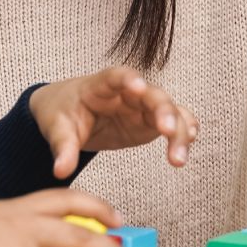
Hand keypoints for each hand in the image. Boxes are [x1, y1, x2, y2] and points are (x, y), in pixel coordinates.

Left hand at [29, 66, 199, 178]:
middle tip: (167, 130)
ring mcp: (142, 106)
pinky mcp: (150, 122)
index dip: (128, 79)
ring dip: (178, 130)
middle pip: (152, 94)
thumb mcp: (57, 129)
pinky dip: (183, 129)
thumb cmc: (62, 112)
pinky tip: (190, 141)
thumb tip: (61, 170)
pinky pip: (173, 122)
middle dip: (163, 110)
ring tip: (178, 158)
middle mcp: (128, 92)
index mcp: (101, 85)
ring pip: (168, 111)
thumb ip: (63, 148)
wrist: (68, 113)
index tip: (138, 86)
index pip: (117, 76)